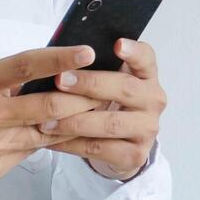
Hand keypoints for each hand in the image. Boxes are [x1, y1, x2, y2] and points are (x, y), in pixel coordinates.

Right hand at [0, 45, 106, 197]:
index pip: (25, 65)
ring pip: (46, 130)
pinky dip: (46, 139)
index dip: (59, 57)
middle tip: (104, 87)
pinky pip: (30, 151)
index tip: (85, 51)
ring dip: (72, 120)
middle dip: (82, 96)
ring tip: (93, 110)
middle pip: (48, 103)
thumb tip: (36, 74)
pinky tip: (58, 132)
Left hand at [39, 38, 165, 179]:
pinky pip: (99, 148)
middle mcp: (153, 100)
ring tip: (46, 120)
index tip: (117, 44)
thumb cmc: (106, 99)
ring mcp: (147, 129)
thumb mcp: (107, 79)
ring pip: (110, 123)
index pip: (146, 58)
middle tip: (60, 80)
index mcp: (146, 75)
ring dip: (74, 120)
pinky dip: (72, 144)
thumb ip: (94, 65)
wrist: (121, 141)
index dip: (133, 51)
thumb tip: (61, 52)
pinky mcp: (135, 154)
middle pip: (124, 88)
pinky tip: (52, 140)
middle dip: (89, 84)